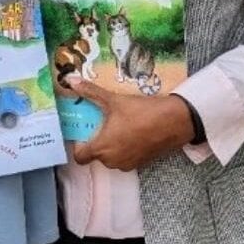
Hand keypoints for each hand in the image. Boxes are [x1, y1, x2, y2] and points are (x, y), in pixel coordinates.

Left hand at [67, 79, 194, 171]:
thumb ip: (90, 92)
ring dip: (111, 144)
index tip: (83, 130)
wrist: (173, 122)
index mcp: (101, 148)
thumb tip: (70, 80)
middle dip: (96, 140)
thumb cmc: (140, 112)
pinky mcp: (141, 163)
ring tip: (116, 125)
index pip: (80, 157)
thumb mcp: (112, 100)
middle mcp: (112, 160)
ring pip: (111, 157)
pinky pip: (125, 157)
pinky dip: (124, 147)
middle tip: (100, 122)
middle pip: (95, 155)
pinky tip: (131, 130)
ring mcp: (127, 163)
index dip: (78, 145)